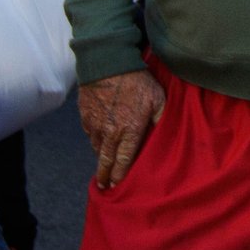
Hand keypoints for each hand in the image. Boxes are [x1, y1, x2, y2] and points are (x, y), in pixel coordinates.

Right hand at [78, 70, 164, 189]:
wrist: (108, 62)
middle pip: (106, 161)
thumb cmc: (137, 81)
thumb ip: (161, 120)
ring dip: (100, 159)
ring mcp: (95, 125)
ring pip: (97, 148)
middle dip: (105, 176)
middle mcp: (110, 133)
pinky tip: (99, 142)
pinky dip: (95, 141)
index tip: (117, 187)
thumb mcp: (158, 99)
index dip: (120, 176)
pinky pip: (90, 134)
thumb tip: (164, 135)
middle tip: (104, 187)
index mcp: (129, 131)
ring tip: (103, 168)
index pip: (124, 161)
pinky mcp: (85, 116)